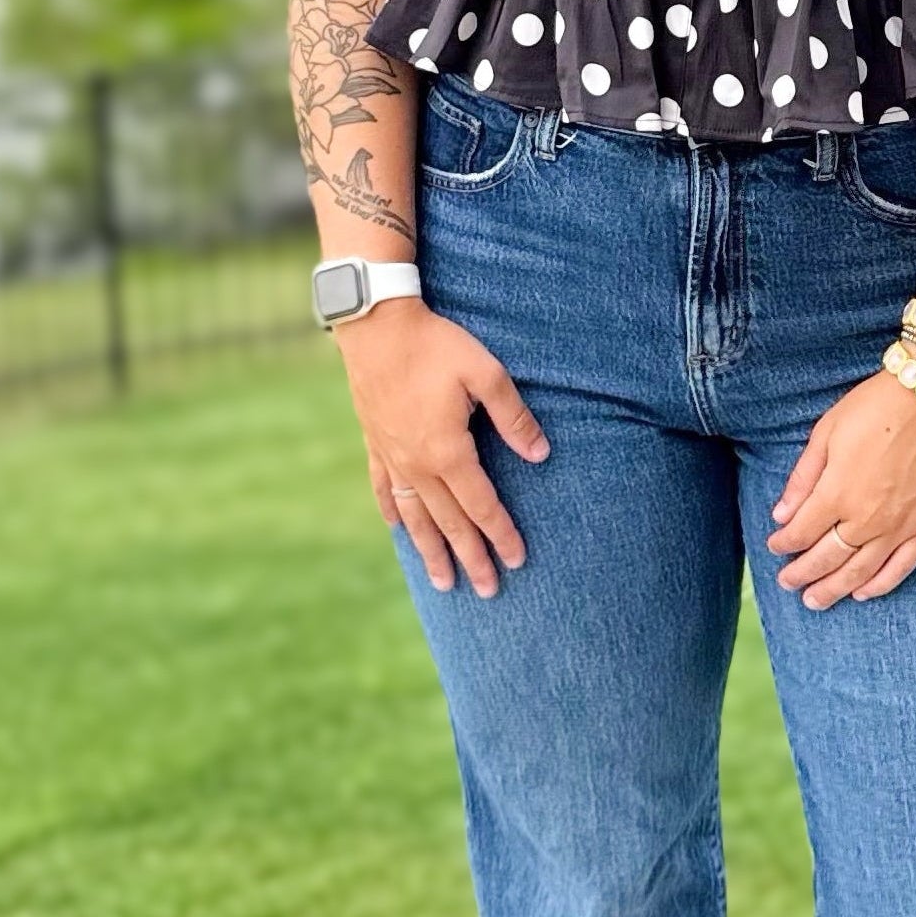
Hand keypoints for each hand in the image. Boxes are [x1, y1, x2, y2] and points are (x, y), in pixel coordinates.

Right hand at [335, 299, 547, 595]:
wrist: (376, 325)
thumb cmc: (437, 344)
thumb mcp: (486, 372)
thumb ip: (513, 416)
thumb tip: (541, 453)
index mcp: (448, 451)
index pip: (481, 505)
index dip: (502, 534)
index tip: (518, 560)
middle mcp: (417, 464)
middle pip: (449, 523)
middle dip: (471, 558)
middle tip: (489, 590)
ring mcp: (391, 457)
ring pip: (415, 517)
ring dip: (430, 551)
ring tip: (443, 583)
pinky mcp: (374, 443)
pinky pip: (383, 489)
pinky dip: (394, 513)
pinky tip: (399, 530)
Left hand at [766, 366, 915, 607]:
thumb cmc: (876, 406)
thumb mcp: (827, 432)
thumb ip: (804, 478)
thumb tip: (781, 515)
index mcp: (837, 492)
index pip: (802, 533)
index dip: (785, 544)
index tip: (776, 547)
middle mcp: (866, 517)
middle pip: (827, 558)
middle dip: (802, 574)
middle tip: (788, 583)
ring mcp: (900, 525)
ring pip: (860, 571)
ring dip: (834, 589)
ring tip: (816, 601)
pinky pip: (902, 567)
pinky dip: (880, 585)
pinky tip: (862, 593)